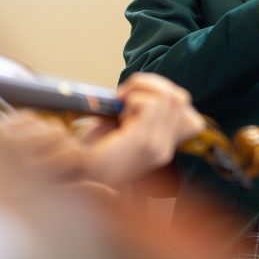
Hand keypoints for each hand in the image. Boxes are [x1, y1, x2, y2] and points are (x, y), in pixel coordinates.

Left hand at [84, 72, 205, 186]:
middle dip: (152, 84)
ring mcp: (158, 147)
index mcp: (164, 145)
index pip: (185, 107)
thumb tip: (151, 85)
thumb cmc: (91, 151)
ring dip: (141, 92)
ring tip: (122, 107)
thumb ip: (142, 112)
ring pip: (168, 97)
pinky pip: (150, 105)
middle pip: (181, 97)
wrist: (73, 173)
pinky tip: (119, 113)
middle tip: (124, 95)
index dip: (162, 90)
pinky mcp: (143, 143)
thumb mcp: (123, 129)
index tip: (134, 96)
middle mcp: (166, 148)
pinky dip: (134, 99)